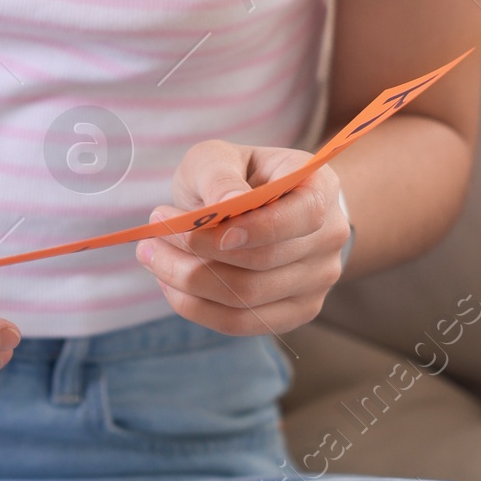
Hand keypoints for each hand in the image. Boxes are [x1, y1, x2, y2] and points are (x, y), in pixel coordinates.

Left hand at [135, 143, 348, 335]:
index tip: (198, 228)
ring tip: (151, 253)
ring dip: (187, 279)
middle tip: (152, 231)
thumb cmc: (235, 177)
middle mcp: (329, 239)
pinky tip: (167, 282)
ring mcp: (316, 282)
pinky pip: (240, 323)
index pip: (303, 216)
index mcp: (321, 189)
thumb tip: (228, 200)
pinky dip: (195, 306)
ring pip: (247, 297)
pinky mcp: (293, 313)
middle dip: (197, 250)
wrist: (252, 209)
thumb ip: (221, 174)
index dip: (256, 228)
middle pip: (265, 261)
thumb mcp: (220, 157)